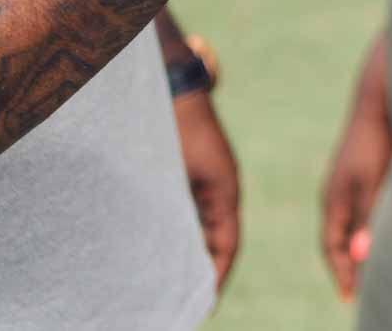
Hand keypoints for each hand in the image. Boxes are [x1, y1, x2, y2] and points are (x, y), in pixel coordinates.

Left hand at [173, 90, 238, 291]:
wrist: (173, 90)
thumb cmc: (177, 129)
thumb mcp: (178, 174)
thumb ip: (179, 210)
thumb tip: (178, 250)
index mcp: (225, 191)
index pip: (228, 244)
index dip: (219, 273)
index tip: (206, 300)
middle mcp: (220, 191)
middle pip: (217, 239)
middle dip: (204, 268)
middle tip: (186, 298)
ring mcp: (207, 183)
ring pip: (202, 228)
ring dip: (191, 251)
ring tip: (173, 280)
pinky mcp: (191, 177)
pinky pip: (190, 213)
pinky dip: (182, 232)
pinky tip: (163, 245)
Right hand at [322, 35, 391, 302]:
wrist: (380, 101)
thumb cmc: (377, 143)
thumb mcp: (372, 185)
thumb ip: (365, 220)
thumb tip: (359, 257)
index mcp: (333, 199)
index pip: (330, 246)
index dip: (341, 273)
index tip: (350, 297)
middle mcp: (337, 193)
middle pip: (338, 238)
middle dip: (347, 265)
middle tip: (361, 291)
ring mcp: (349, 181)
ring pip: (350, 224)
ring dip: (358, 246)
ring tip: (373, 268)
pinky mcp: (363, 172)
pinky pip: (360, 209)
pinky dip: (367, 227)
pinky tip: (383, 230)